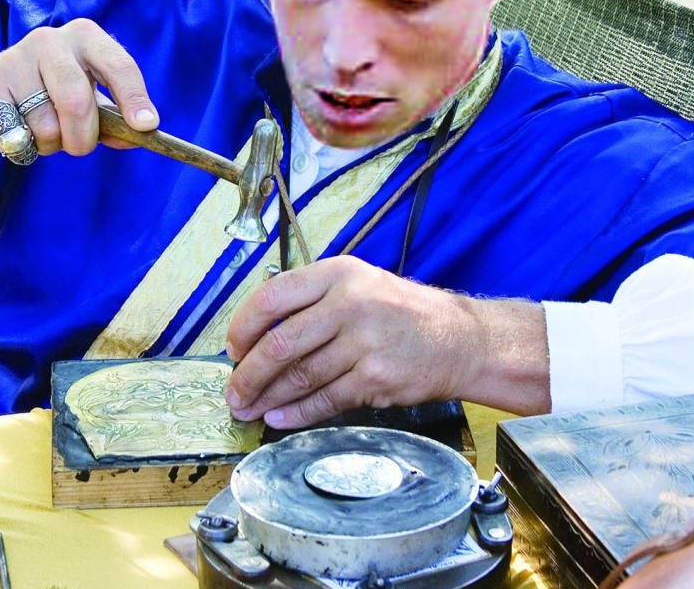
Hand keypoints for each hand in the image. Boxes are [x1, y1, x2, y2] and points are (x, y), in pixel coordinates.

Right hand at [0, 19, 157, 158]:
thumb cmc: (48, 97)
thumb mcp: (88, 101)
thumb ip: (114, 119)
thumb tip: (142, 132)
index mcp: (85, 36)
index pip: (119, 65)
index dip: (134, 98)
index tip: (146, 125)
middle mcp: (50, 39)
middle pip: (77, 102)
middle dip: (82, 138)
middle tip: (77, 146)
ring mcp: (15, 57)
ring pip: (46, 126)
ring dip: (48, 144)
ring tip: (37, 129)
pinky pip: (16, 134)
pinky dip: (21, 146)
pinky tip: (14, 129)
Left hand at [222, 256, 484, 428]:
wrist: (461, 340)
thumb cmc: (403, 313)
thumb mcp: (359, 285)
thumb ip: (312, 302)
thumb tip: (258, 338)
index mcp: (338, 274)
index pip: (272, 297)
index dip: (243, 327)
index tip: (232, 349)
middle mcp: (349, 304)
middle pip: (280, 343)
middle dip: (248, 374)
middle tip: (233, 392)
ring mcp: (364, 343)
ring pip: (299, 376)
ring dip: (267, 398)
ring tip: (249, 409)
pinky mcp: (375, 378)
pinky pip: (325, 400)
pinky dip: (297, 413)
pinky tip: (279, 419)